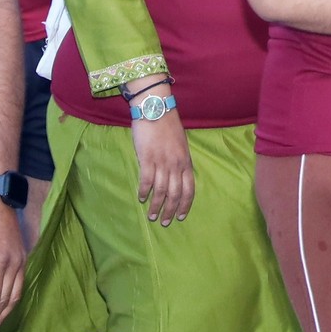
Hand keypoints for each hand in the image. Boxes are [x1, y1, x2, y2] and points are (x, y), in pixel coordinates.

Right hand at [130, 110, 195, 224]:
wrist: (156, 108)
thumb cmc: (167, 125)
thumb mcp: (180, 144)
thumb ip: (180, 161)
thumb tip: (177, 176)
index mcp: (186, 162)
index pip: (189, 189)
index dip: (185, 205)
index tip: (181, 216)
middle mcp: (176, 164)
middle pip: (175, 194)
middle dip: (170, 211)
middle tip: (165, 223)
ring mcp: (162, 162)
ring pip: (161, 191)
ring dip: (156, 206)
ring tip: (152, 216)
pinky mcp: (147, 158)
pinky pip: (147, 181)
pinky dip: (144, 192)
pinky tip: (141, 198)